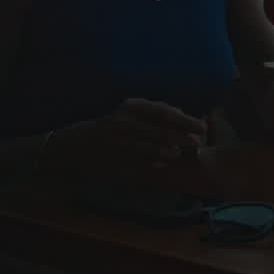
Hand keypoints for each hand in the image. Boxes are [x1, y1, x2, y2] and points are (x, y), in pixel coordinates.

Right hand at [47, 98, 207, 174]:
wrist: (72, 145)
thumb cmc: (110, 126)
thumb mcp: (130, 113)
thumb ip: (157, 116)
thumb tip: (189, 119)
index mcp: (130, 107)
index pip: (163, 111)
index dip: (185, 119)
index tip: (202, 126)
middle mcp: (122, 121)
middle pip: (157, 129)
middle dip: (180, 137)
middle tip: (196, 143)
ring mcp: (115, 142)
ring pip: (145, 146)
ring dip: (164, 151)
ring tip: (176, 154)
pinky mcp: (110, 160)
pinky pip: (133, 163)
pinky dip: (148, 165)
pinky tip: (159, 166)